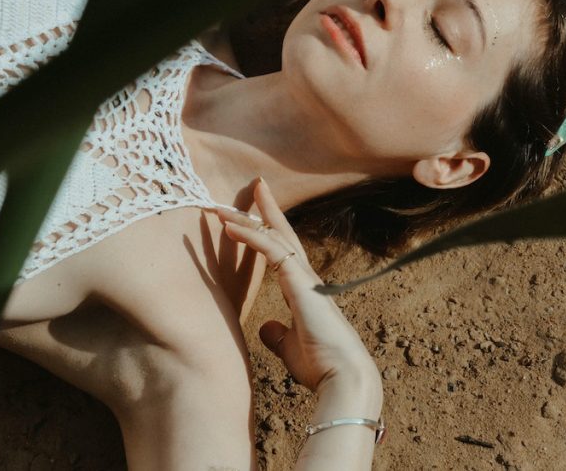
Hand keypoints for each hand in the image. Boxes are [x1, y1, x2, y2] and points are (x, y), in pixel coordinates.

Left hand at [217, 179, 377, 393]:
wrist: (343, 379)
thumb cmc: (321, 366)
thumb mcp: (289, 347)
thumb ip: (278, 334)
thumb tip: (266, 328)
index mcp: (303, 290)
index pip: (284, 250)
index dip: (269, 228)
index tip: (257, 209)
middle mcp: (306, 277)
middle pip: (282, 233)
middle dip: (266, 209)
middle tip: (255, 185)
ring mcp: (305, 278)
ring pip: (274, 236)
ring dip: (247, 219)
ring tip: (222, 205)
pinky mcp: (300, 282)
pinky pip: (271, 250)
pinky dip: (249, 236)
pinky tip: (229, 227)